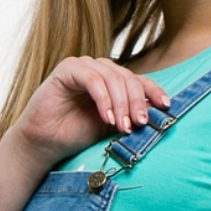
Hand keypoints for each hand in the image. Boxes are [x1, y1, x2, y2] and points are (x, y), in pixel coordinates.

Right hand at [12, 56, 170, 164]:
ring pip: (113, 77)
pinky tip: (107, 118)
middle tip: (140, 124)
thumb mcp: (111, 127)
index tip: (165, 107)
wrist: (45, 143)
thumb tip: (157, 114)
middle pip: (129, 78)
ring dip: (121, 104)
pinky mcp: (68, 68)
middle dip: (136, 102)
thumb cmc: (76, 135)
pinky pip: (93, 79)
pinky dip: (103, 99)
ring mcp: (85, 67)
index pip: (139, 81)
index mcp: (113, 82)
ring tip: (123, 127)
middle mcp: (101, 70)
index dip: (153, 91)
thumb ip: (130, 116)